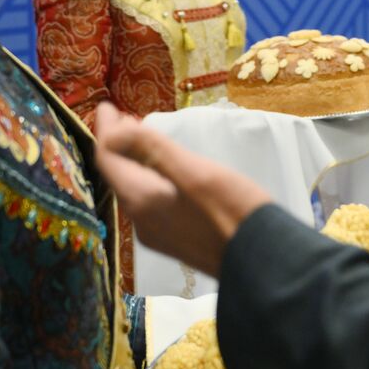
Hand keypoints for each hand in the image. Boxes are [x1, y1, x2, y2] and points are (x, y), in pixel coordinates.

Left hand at [93, 102, 272, 276]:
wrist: (262, 263)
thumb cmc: (232, 211)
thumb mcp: (195, 172)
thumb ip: (154, 151)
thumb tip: (115, 130)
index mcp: (143, 201)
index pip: (110, 162)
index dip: (107, 132)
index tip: (108, 106)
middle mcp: (143, 221)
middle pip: (120, 177)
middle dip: (119, 146)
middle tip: (124, 118)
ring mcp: (160, 235)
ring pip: (136, 190)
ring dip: (134, 162)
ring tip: (142, 139)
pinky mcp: (178, 241)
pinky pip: (151, 202)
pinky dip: (149, 178)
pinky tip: (166, 173)